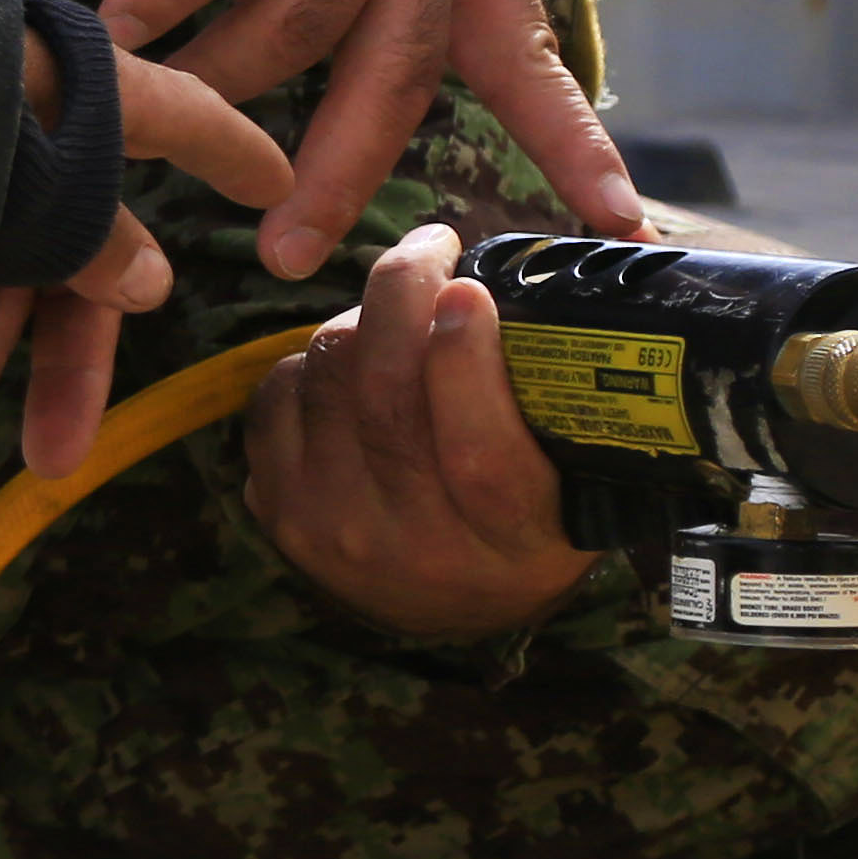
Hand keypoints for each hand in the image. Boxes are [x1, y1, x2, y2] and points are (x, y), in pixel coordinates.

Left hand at [0, 40, 294, 477]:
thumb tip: (145, 285)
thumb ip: (94, 241)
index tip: (274, 180)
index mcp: (87, 95)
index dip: (229, 152)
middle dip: (55, 362)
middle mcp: (27, 116)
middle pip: (70, 250)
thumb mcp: (49, 192)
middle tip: (52, 461)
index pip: (184, 122)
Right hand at [107, 0, 638, 273]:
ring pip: (296, 18)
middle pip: (392, 76)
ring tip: (163, 122)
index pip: (528, 61)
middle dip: (342, 171)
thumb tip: (346, 51)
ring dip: (222, 79)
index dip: (574, 144)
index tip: (624, 225)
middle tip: (291, 251)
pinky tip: (124, 29)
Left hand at [243, 221, 590, 637]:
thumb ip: (572, 398)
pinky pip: (280, 393)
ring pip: (330, 380)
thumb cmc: (527, 516)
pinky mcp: (280, 512)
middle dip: (402, 296)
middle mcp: (418, 547)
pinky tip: (351, 356)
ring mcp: (338, 531)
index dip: (466, 366)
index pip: (481, 457)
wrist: (449, 609)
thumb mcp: (578, 479)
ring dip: (360, 319)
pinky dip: (313, 358)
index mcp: (513, 539)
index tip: (467, 290)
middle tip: (430, 248)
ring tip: (398, 305)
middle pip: (387, 399)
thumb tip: (575, 269)